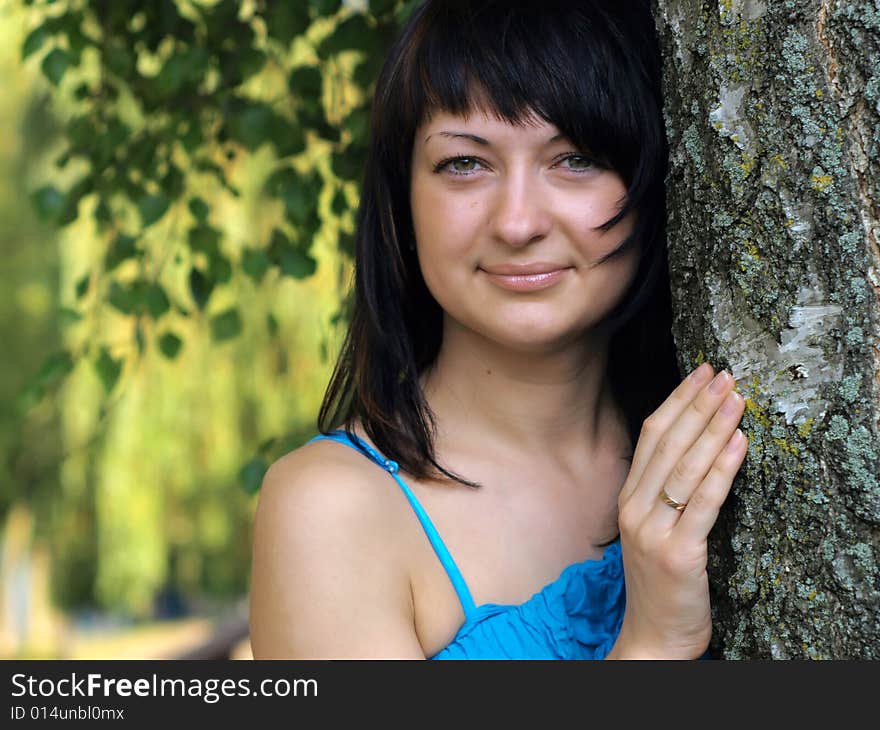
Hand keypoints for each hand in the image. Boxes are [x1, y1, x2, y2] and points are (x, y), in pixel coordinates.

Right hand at [610, 362, 747, 658]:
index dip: (676, 401)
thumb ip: (662, 493)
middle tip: (724, 375)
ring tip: (737, 398)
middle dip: (698, 405)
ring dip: (714, 427)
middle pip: (667, 444)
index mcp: (627, 499)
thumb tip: (692, 449)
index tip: (701, 375)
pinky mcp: (678, 553)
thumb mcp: (651, 531)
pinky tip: (738, 444)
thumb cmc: (659, 583)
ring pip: (685, 467)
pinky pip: (703, 503)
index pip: (651, 437)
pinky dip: (722, 469)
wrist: (652, 638)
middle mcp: (635, 509)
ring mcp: (653, 530)